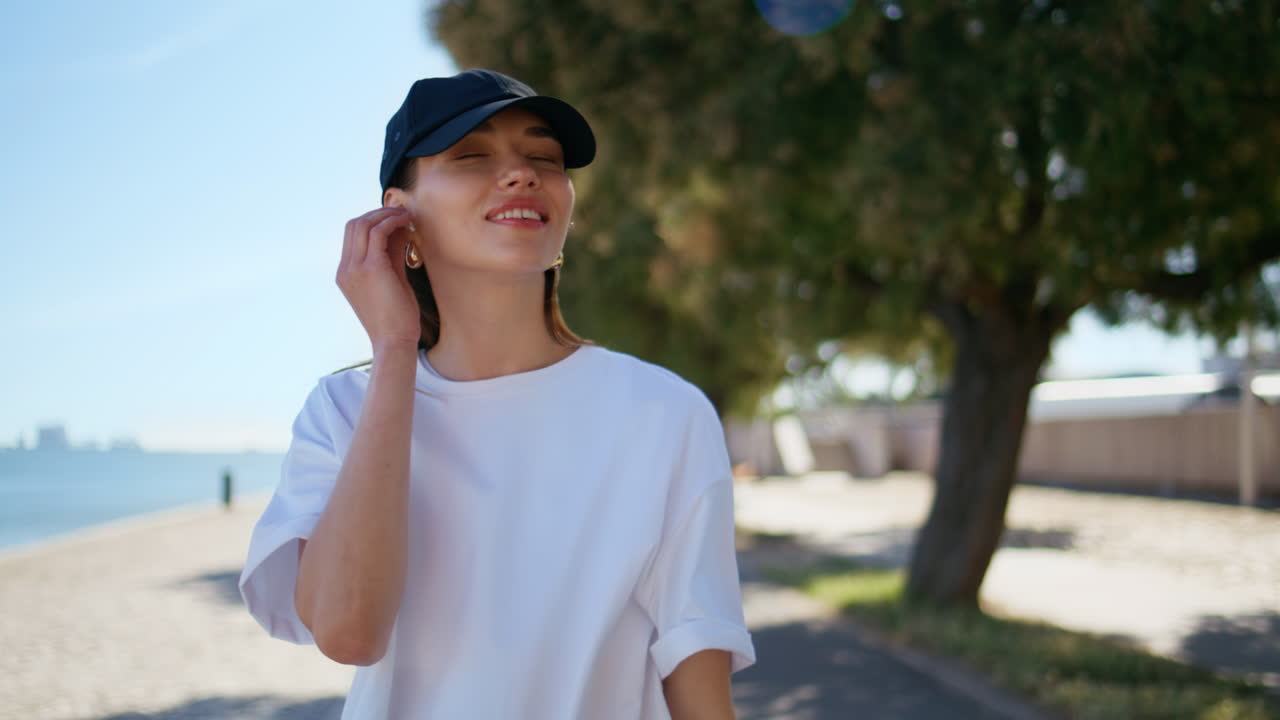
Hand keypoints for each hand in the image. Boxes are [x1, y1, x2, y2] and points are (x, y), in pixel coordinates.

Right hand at [336, 207, 421, 348]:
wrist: (394, 341)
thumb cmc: (397, 318)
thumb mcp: (392, 280)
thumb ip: (393, 255)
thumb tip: (401, 230)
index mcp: (345, 274)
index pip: (352, 235)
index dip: (372, 221)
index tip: (393, 219)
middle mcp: (345, 269)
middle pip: (353, 224)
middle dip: (377, 213)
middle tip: (400, 213)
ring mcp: (355, 268)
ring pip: (364, 224)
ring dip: (386, 214)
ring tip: (406, 215)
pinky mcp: (372, 268)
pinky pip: (379, 233)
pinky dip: (392, 222)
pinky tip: (407, 223)